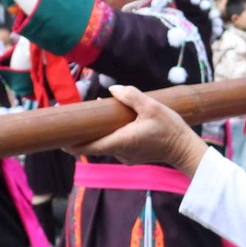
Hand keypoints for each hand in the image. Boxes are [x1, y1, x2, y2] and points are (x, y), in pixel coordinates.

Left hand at [81, 85, 208, 173]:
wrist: (185, 149)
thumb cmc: (170, 128)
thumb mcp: (152, 106)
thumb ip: (131, 96)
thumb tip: (113, 89)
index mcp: (120, 142)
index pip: (88, 147)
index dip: (72, 144)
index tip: (60, 138)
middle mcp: (120, 153)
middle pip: (95, 144)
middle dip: (86, 132)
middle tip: (79, 118)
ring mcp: (126, 157)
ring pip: (106, 143)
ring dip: (101, 132)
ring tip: (100, 114)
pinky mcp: (133, 157)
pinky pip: (117, 145)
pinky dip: (112, 135)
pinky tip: (118, 122)